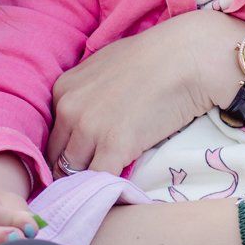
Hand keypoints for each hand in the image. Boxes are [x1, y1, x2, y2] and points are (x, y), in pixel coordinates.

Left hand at [47, 11, 244, 176]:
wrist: (189, 57)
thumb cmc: (158, 56)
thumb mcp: (108, 65)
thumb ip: (91, 91)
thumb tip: (94, 112)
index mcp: (64, 89)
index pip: (55, 133)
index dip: (71, 148)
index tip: (88, 157)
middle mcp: (68, 109)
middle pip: (60, 155)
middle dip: (76, 168)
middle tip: (98, 176)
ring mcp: (89, 128)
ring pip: (76, 171)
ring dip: (92, 180)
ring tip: (109, 186)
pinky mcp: (114, 146)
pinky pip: (100, 179)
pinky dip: (110, 187)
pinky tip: (122, 188)